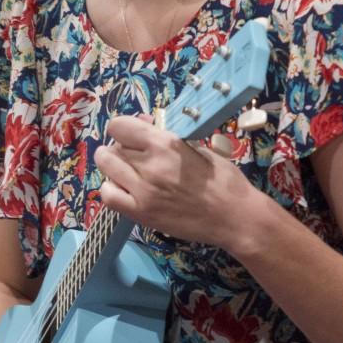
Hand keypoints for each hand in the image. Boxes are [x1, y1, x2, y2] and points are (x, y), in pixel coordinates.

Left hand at [95, 115, 265, 252]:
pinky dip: (111, 188)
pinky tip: (123, 188)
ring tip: (126, 169)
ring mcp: (143, 191)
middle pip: (113, 147)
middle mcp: (149, 165)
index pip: (119, 126)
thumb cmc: (223, 179)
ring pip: (106, 168)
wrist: (235, 217)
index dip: (124, 127)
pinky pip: (108, 196)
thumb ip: (168, 138)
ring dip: (113, 165)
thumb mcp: (199, 147)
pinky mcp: (141, 214)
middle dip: (121, 146)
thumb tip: (145, 125)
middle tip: (134, 153)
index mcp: (165, 144)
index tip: (134, 133)